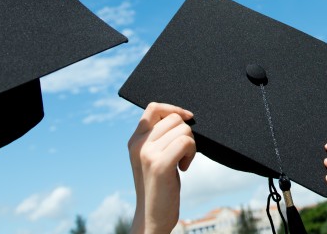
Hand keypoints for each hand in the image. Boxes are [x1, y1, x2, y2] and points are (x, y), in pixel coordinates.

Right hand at [128, 102, 195, 233]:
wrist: (151, 218)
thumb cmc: (158, 188)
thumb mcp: (152, 158)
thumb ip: (157, 138)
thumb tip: (179, 117)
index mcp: (135, 139)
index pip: (153, 108)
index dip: (173, 109)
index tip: (188, 117)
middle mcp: (138, 143)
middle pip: (173, 119)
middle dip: (186, 133)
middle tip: (183, 153)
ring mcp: (148, 153)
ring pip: (183, 130)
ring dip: (191, 145)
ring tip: (183, 162)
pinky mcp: (160, 165)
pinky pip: (185, 143)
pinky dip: (191, 153)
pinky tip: (184, 168)